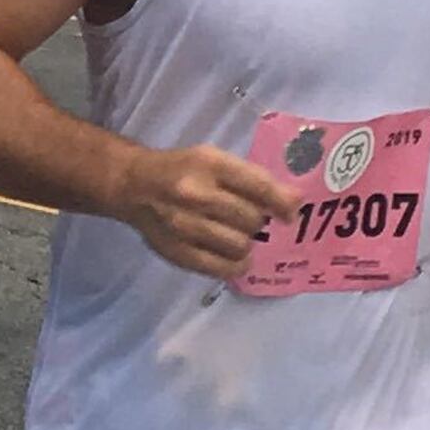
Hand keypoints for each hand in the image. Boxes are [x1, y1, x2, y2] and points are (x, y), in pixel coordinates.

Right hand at [129, 143, 288, 281]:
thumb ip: (253, 180)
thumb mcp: (215, 161)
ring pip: (240, 245)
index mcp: (209, 164)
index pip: (259, 186)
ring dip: (246, 242)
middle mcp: (196, 194)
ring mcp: (185, 226)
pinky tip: (234, 256)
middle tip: (246, 218)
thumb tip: (296, 202)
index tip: (289, 214)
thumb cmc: (182, 170)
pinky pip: (223, 268)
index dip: (282, 203)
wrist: (134, 186)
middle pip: (252, 219)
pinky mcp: (179, 252)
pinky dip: (236, 264)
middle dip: (257, 221)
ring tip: (235, 234)